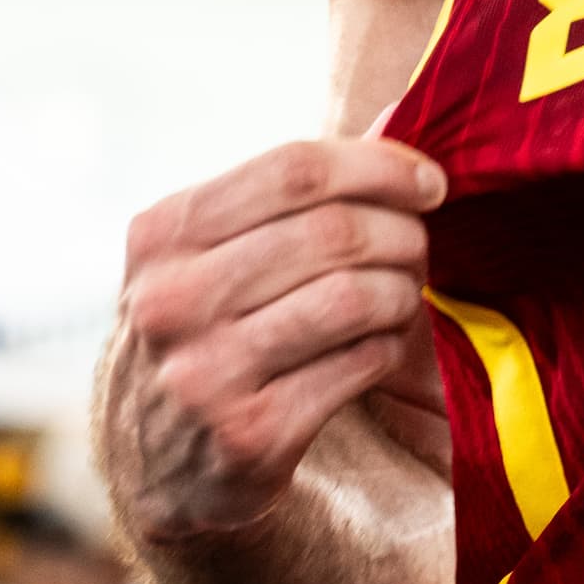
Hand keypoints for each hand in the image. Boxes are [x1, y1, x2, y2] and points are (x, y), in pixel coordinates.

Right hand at [106, 138, 446, 543]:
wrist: (152, 467)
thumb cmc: (203, 332)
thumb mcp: (210, 254)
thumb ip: (292, 193)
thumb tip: (396, 116)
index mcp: (162, 235)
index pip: (293, 170)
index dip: (380, 167)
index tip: (431, 183)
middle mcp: (172, 301)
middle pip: (331, 232)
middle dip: (402, 233)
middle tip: (421, 249)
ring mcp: (205, 373)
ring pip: (352, 297)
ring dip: (401, 291)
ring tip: (403, 297)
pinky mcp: (249, 436)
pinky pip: (359, 364)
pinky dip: (389, 348)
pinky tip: (381, 347)